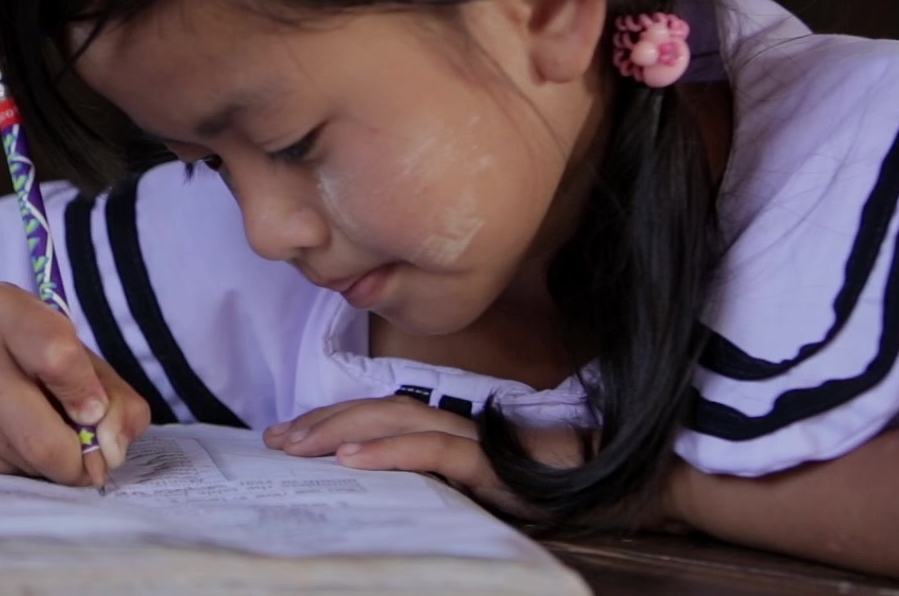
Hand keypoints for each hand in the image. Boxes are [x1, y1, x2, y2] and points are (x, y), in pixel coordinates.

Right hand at [0, 282, 150, 487]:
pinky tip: (13, 440)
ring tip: (44, 431)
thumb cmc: (27, 355)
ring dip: (53, 462)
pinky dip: (25, 468)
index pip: (57, 356)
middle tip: (90, 453)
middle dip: (79, 458)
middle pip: (41, 437)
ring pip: (26, 461)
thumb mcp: (78, 355)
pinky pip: (3, 474)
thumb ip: (115, 397)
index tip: (95, 410)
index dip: (87, 394)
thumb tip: (112, 451)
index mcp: (1, 307)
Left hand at [262, 394, 585, 518]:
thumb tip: (382, 486)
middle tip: (276, 439)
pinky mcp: (493, 464)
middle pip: (378, 408)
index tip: (288, 434)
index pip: (380, 413)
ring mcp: (476, 441)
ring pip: (398, 420)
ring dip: (342, 429)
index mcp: (451, 430)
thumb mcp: (480, 488)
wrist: (622, 488)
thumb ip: (440, 478)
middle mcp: (458, 426)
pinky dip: (390, 450)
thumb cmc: (552, 488)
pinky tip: (354, 459)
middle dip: (322, 422)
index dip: (333, 419)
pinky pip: (435, 452)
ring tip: (299, 445)